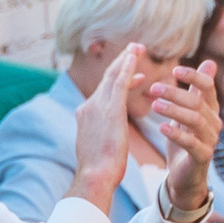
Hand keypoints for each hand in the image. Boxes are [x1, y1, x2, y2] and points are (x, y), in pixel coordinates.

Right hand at [72, 43, 149, 206]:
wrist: (95, 176)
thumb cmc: (99, 170)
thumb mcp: (97, 148)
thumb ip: (102, 135)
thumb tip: (107, 137)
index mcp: (85, 115)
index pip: (103, 91)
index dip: (117, 79)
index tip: (132, 72)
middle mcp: (89, 106)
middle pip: (106, 78)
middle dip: (120, 62)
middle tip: (134, 48)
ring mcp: (98, 106)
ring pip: (113, 76)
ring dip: (126, 59)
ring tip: (138, 47)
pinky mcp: (110, 109)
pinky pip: (119, 82)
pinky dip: (127, 67)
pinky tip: (134, 56)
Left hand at [152, 61, 222, 213]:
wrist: (185, 175)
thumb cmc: (185, 139)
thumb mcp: (189, 111)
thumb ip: (197, 89)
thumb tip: (209, 62)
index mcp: (210, 109)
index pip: (208, 86)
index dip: (193, 76)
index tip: (173, 70)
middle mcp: (214, 123)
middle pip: (197, 102)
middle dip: (175, 93)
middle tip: (153, 88)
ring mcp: (210, 140)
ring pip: (195, 120)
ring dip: (174, 110)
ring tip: (154, 105)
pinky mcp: (203, 157)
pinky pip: (191, 143)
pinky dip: (176, 133)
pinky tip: (161, 127)